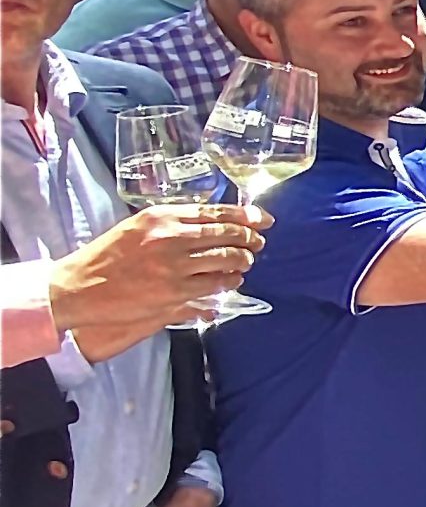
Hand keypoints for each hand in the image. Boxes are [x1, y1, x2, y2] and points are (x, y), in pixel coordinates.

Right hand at [53, 204, 266, 336]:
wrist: (80, 287)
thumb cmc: (107, 256)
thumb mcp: (137, 226)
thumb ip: (173, 222)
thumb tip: (211, 222)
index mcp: (161, 217)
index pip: (215, 212)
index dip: (246, 216)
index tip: (263, 219)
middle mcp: (170, 238)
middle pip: (227, 235)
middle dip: (250, 239)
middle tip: (258, 242)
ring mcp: (174, 268)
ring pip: (226, 262)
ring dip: (242, 262)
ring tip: (245, 262)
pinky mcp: (174, 294)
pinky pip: (214, 286)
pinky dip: (228, 282)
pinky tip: (230, 281)